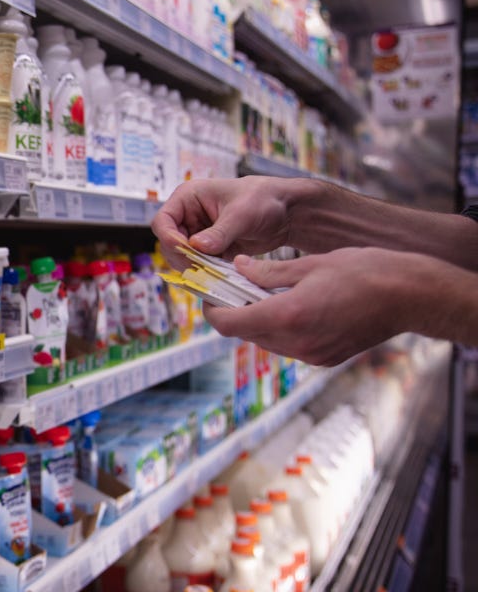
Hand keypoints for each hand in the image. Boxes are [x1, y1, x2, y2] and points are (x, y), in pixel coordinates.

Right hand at [152, 177, 298, 268]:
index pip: (163, 221)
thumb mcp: (241, 214)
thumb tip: (196, 247)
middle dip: (182, 257)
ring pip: (182, 258)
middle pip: (169, 243)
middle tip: (202, 268)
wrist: (287, 212)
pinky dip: (207, 273)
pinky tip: (221, 276)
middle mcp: (188, 217)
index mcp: (188, 198)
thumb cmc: (264, 199)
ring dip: (195, 267)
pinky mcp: (210, 251)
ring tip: (215, 272)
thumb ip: (219, 232)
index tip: (186, 251)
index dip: (169, 238)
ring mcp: (198, 235)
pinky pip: (200, 265)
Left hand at [202, 248, 407, 365]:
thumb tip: (238, 268)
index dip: (212, 309)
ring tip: (262, 294)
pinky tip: (290, 306)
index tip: (208, 294)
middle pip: (245, 333)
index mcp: (287, 316)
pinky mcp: (325, 358)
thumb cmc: (365, 272)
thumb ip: (267, 270)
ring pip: (266, 341)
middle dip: (235, 311)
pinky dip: (280, 329)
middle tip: (233, 287)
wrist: (413, 296)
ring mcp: (312, 355)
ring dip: (257, 320)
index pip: (229, 323)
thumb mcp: (310, 263)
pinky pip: (289, 346)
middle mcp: (296, 343)